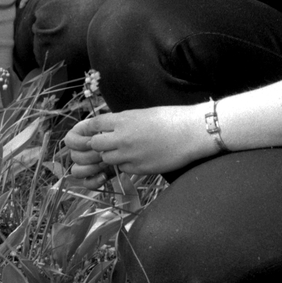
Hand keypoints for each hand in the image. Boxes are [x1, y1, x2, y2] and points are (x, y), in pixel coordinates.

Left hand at [64, 107, 210, 182]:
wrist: (191, 133)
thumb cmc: (170, 118)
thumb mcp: (141, 114)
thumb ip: (123, 122)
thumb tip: (109, 127)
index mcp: (122, 120)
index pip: (93, 125)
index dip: (90, 129)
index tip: (91, 132)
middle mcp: (122, 138)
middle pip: (96, 145)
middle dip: (98, 145)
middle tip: (107, 144)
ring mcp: (130, 155)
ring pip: (107, 159)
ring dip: (111, 156)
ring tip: (126, 151)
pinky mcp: (140, 169)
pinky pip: (123, 169)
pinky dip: (126, 165)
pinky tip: (139, 158)